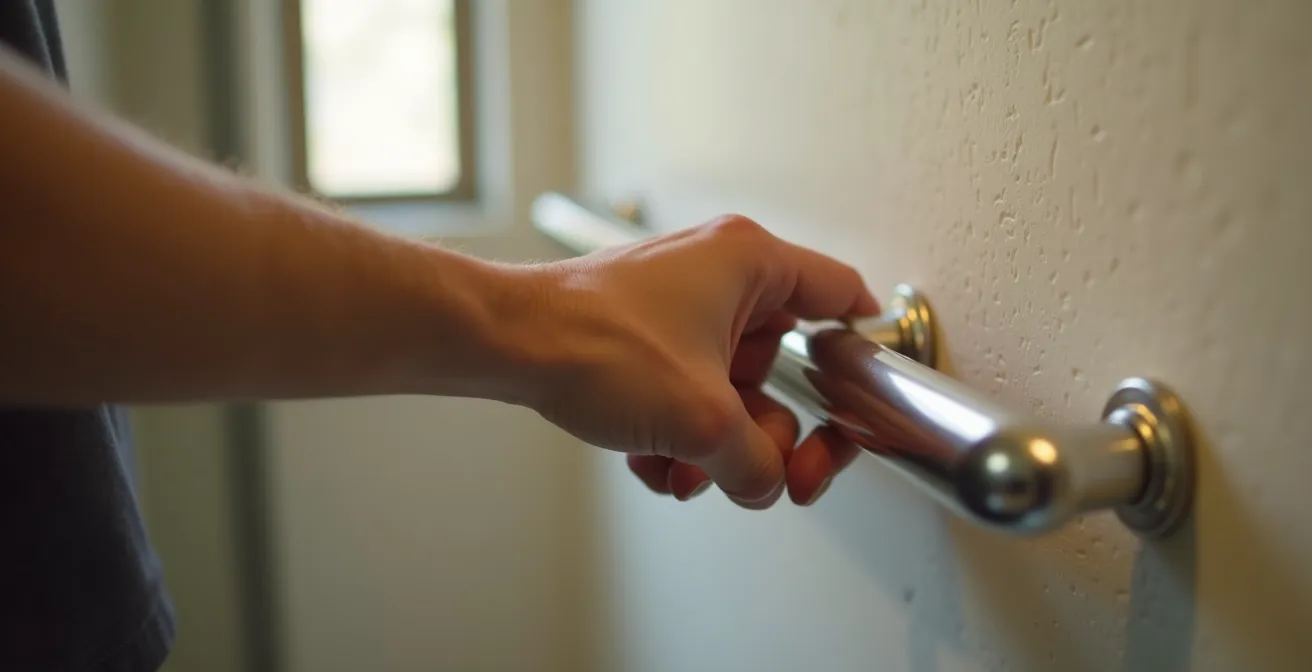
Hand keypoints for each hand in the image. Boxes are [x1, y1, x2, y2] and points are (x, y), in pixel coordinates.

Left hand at [516, 215, 875, 507]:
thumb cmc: (592, 341)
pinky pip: (686, 398)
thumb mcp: (701, 420)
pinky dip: (675, 437)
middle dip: (768, 438)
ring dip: (712, 448)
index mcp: (749, 263)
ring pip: (729, 396)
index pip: (839, 295)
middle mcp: (717, 276)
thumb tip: (768, 482)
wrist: (505, 345)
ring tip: (684, 468)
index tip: (870, 394)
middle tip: (771, 476)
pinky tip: (650, 460)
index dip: (861, 351)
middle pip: (783, 371)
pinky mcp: (646, 338)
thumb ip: (757, 465)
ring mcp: (679, 309)